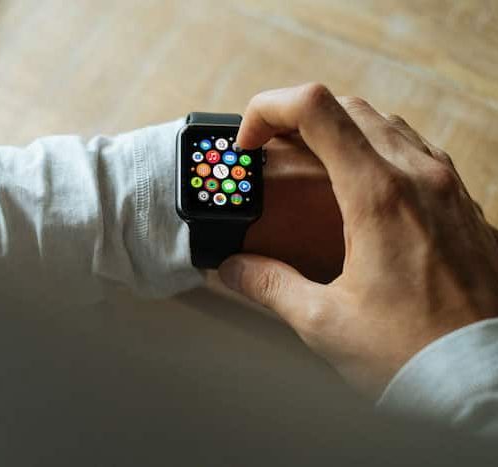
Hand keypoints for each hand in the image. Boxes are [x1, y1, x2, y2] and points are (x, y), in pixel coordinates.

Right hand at [219, 84, 497, 397]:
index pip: (315, 109)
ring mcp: (447, 185)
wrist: (481, 376)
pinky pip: (415, 150)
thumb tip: (232, 270)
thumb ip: (269, 285)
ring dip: (339, 130)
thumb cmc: (412, 352)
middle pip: (347, 107)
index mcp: (378, 195)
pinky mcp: (462, 203)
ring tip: (311, 166)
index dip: (268, 110)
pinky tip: (360, 187)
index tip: (250, 144)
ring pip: (385, 123)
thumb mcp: (324, 322)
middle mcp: (418, 176)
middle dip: (297, 118)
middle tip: (271, 153)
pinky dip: (376, 150)